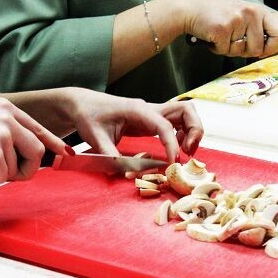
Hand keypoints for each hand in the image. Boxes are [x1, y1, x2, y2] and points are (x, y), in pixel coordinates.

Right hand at [0, 98, 67, 183]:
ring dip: (1, 175)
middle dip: (25, 169)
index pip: (39, 129)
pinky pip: (3, 178)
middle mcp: (7, 117)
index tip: (66, 155)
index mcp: (5, 108)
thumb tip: (36, 153)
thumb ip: (8, 134)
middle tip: (2, 171)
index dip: (54, 145)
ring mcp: (2, 135)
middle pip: (38, 152)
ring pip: (20, 169)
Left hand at [63, 88, 203, 162]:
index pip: (164, 124)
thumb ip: (109, 154)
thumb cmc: (88, 116)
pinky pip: (176, 123)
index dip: (172, 144)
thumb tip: (122, 172)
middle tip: (187, 153)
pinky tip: (173, 149)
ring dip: (192, 132)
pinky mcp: (151, 120)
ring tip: (184, 152)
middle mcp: (149, 109)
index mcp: (137, 110)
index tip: (174, 162)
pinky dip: (182, 135)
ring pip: (185, 115)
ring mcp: (152, 113)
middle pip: (186, 110)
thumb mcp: (94, 137)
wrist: (83, 104)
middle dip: (194, 131)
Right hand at [181, 0, 277, 57]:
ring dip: (228, 49)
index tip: (261, 50)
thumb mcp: (242, 14)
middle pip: (257, 49)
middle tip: (231, 42)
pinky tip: (211, 36)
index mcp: (259, 11)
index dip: (273, 47)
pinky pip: (224, 51)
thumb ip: (256, 28)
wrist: (190, 8)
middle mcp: (251, 14)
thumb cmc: (216, 13)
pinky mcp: (222, 29)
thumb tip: (266, 50)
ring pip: (239, 52)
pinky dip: (216, 48)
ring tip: (220, 36)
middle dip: (243, 52)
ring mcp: (237, 21)